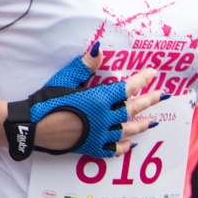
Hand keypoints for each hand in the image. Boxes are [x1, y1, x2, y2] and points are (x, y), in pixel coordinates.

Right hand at [31, 47, 162, 154]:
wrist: (34, 127)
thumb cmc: (48, 101)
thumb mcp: (65, 79)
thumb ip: (85, 65)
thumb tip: (99, 49)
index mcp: (100, 99)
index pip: (127, 88)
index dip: (141, 80)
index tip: (153, 74)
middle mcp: (105, 117)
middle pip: (133, 108)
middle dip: (149, 100)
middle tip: (163, 95)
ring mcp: (100, 134)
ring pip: (127, 129)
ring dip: (141, 124)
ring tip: (153, 121)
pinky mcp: (92, 146)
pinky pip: (113, 148)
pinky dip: (123, 146)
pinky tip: (130, 144)